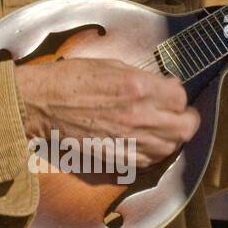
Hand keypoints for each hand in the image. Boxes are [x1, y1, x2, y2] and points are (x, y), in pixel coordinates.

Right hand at [14, 58, 200, 169]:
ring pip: (169, 147)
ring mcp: (128, 140)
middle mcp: (138, 116)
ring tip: (164, 130)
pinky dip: (153, 153)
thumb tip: (165, 86)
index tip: (172, 92)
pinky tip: (147, 143)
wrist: (41, 103)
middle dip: (186, 120)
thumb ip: (144, 78)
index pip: (180, 97)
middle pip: (184, 128)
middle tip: (182, 116)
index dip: (178, 95)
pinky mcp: (115, 157)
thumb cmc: (71, 79)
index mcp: (138, 88)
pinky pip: (148, 161)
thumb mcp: (112, 65)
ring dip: (171, 138)